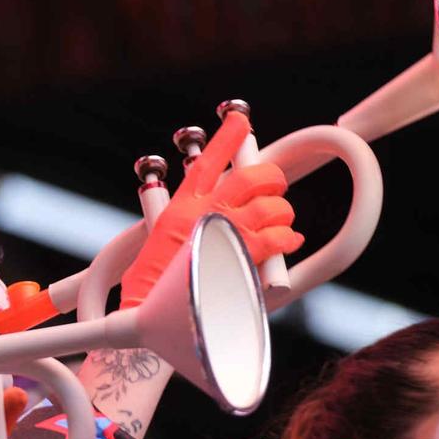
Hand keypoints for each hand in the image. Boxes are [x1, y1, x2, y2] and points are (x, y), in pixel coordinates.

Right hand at [120, 112, 304, 307]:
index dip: (227, 138)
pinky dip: (288, 239)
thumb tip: (212, 228)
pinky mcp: (242, 254)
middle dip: (270, 179)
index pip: (208, 162)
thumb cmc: (150, 291)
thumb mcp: (160, 247)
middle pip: (250, 177)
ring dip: (282, 213)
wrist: (149, 316)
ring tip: (282, 222)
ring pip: (270, 207)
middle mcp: (204, 213)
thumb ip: (188, 228)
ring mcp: (224, 231)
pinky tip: (289, 241)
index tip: (240, 121)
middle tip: (275, 187)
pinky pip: (278, 237)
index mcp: (180, 207)